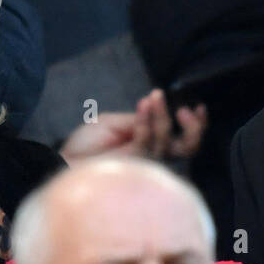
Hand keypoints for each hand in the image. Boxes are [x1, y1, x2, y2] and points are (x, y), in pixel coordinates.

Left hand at [60, 90, 207, 162]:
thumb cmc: (87, 145)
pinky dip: (145, 120)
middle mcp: (154, 157)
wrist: (65, 160)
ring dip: (162, 115)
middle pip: (187, 150)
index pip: (183, 140)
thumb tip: (156, 103)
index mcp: (153, 146)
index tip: (198, 107)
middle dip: (193, 128)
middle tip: (185, 110)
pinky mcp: (133, 165)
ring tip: (154, 97)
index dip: (196, 126)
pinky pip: (146, 140)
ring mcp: (145, 163)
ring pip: (167, 141)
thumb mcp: (116, 122)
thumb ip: (140, 118)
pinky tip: (142, 105)